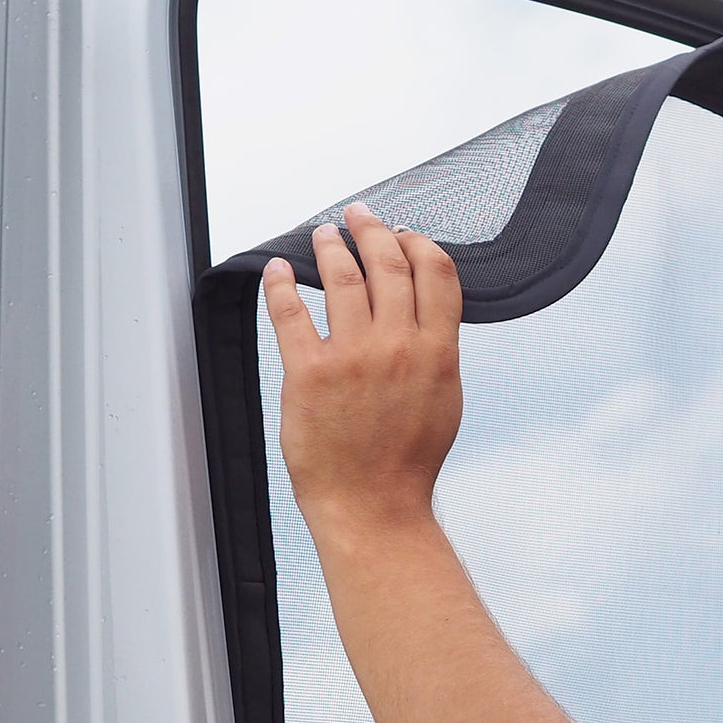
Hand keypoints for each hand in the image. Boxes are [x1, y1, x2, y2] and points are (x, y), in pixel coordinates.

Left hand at [262, 201, 463, 546]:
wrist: (374, 507)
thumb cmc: (406, 464)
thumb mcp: (444, 400)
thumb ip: (437, 351)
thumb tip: (429, 316)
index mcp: (437, 351)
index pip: (436, 271)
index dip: (418, 242)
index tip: (404, 233)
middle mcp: (397, 345)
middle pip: (388, 263)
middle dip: (372, 229)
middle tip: (359, 215)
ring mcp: (352, 357)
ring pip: (341, 278)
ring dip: (331, 246)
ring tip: (323, 234)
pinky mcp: (309, 373)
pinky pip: (291, 313)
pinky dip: (282, 284)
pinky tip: (278, 270)